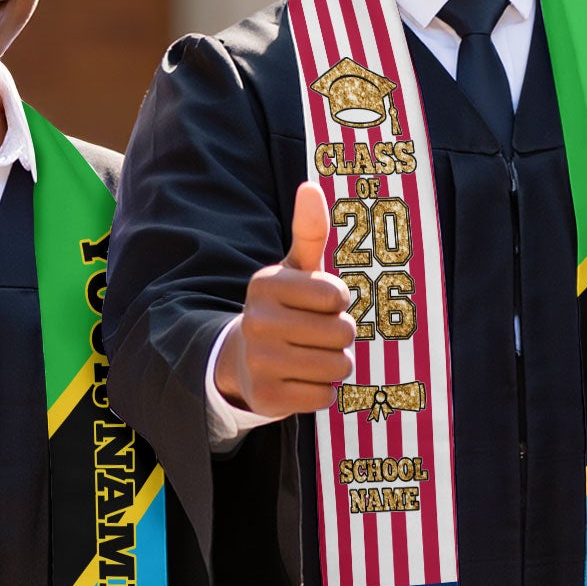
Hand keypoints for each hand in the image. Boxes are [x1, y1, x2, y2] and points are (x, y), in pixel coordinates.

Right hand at [215, 182, 355, 417]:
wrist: (244, 359)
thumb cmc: (285, 307)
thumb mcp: (296, 269)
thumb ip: (308, 230)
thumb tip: (310, 187)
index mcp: (265, 284)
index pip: (338, 296)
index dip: (338, 302)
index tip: (318, 303)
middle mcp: (256, 321)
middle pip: (342, 333)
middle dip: (339, 335)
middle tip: (314, 334)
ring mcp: (258, 362)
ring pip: (338, 366)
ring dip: (334, 363)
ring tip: (309, 355)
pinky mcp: (266, 398)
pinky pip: (324, 395)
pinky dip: (320, 390)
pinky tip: (298, 379)